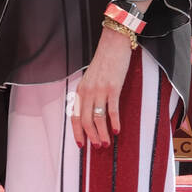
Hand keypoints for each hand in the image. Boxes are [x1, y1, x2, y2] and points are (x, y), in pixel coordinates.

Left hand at [71, 27, 133, 148]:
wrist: (114, 44)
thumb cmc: (104, 63)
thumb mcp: (90, 79)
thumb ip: (89, 95)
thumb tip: (91, 114)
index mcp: (80, 91)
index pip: (75, 116)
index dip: (77, 132)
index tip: (81, 145)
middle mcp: (87, 92)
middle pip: (86, 120)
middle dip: (91, 136)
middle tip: (98, 147)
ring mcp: (99, 90)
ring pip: (98, 118)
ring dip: (102, 133)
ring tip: (107, 143)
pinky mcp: (113, 88)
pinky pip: (112, 110)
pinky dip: (114, 122)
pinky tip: (117, 131)